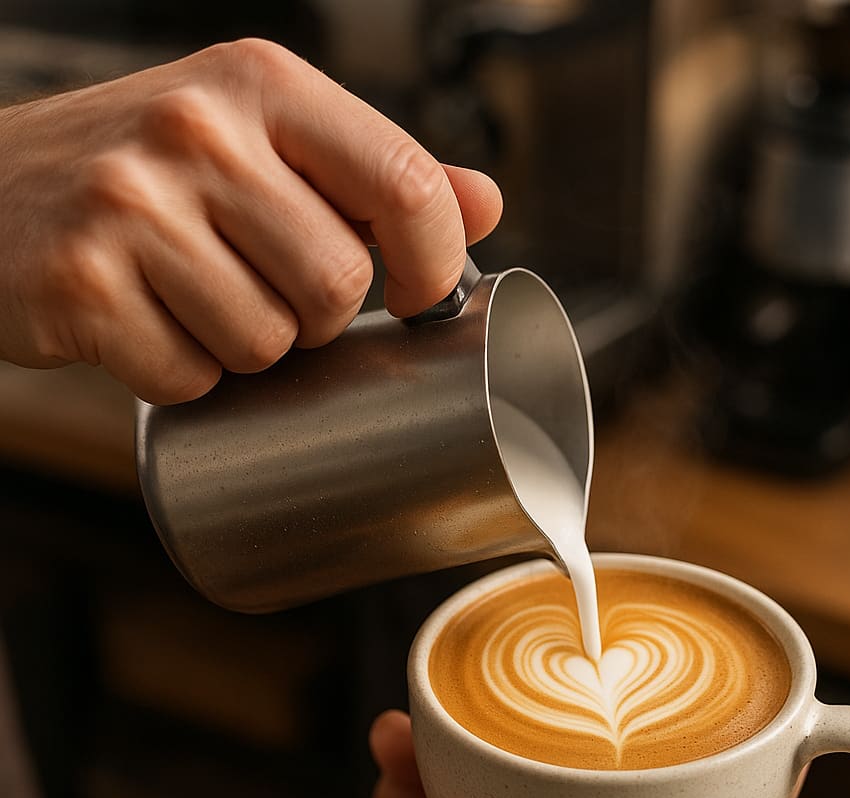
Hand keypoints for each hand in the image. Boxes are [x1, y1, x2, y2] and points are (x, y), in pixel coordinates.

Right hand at [0, 40, 501, 403]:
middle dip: (316, 315)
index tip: (417, 294)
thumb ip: (374, 173)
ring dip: (246, 347)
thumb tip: (484, 204)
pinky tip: (144, 323)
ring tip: (194, 299)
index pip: (405, 186)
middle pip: (339, 284)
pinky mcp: (82, 283)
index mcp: (261, 84)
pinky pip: (191, 378)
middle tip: (262, 287)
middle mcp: (197, 130)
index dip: (433, 263)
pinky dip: (179, 373)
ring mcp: (131, 205)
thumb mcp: (261, 140)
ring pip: (269, 342)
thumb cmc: (147, 175)